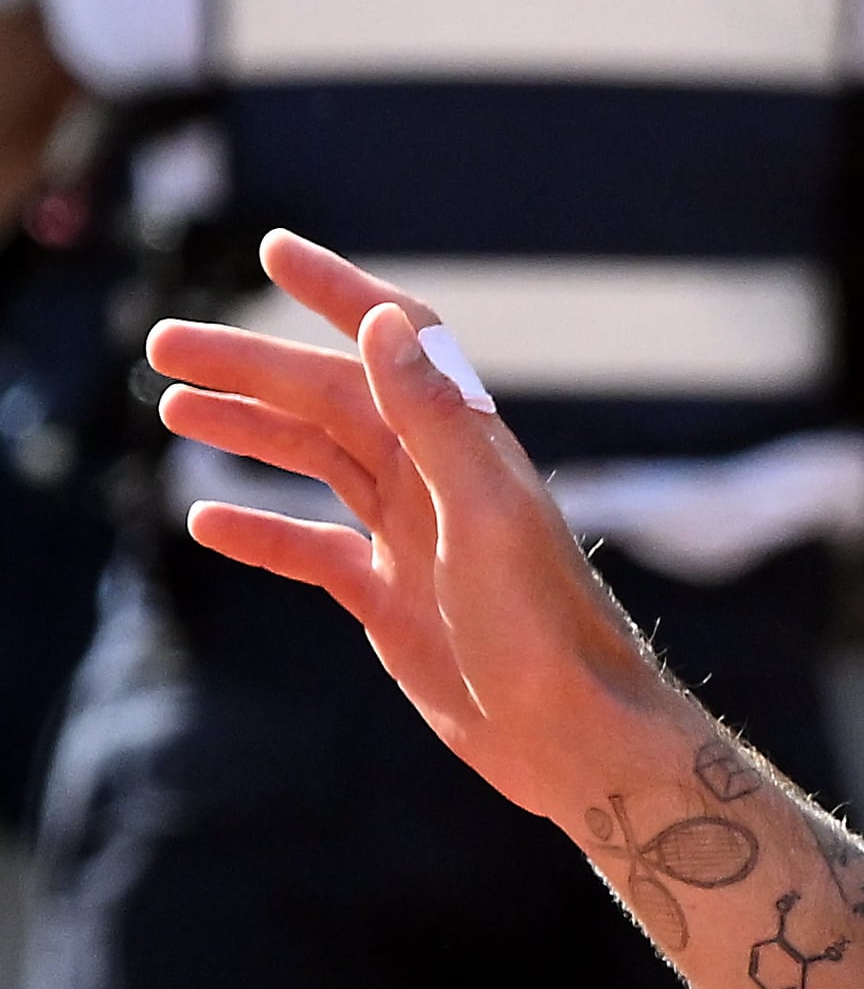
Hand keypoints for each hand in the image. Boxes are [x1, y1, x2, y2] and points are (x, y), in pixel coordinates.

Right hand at [142, 231, 687, 810]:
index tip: (275, 252)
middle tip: (164, 344)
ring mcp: (413, 540)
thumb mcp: (486, 514)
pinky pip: (311, 550)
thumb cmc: (546, 628)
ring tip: (174, 408)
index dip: (340, 294)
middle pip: (330, 399)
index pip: (398, 343)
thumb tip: (385, 325)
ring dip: (250, 430)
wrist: (575, 737)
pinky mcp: (393, 600)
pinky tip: (206, 519)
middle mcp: (438, 483)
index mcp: (465, 448)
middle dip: (252, 366)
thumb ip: (436, 420)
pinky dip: (259, 531)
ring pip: (316, 463)